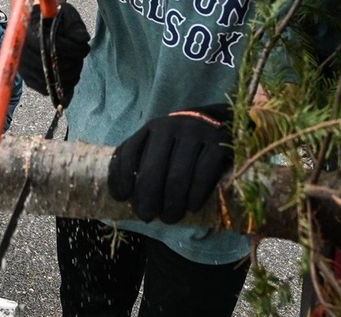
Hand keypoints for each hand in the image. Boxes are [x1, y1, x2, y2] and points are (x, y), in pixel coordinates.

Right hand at [17, 2, 88, 106]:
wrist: (39, 24)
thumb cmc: (54, 17)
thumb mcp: (66, 13)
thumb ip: (75, 25)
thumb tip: (82, 40)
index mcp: (27, 32)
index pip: (51, 47)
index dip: (72, 49)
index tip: (83, 47)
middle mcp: (20, 52)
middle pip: (50, 67)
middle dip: (73, 63)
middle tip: (81, 57)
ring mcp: (22, 68)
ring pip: (50, 81)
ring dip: (69, 75)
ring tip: (77, 64)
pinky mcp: (28, 80)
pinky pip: (46, 89)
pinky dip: (62, 86)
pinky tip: (71, 74)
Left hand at [107, 104, 232, 223]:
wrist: (218, 122)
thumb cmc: (180, 143)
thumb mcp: (156, 145)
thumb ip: (138, 162)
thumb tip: (122, 195)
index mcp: (152, 128)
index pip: (129, 153)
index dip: (122, 179)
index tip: (124, 200)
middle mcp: (171, 128)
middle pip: (153, 170)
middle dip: (148, 199)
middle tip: (148, 217)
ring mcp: (195, 134)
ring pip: (178, 176)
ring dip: (172, 204)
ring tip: (170, 218)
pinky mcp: (218, 144)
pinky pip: (203, 175)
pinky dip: (195, 195)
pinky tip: (191, 207)